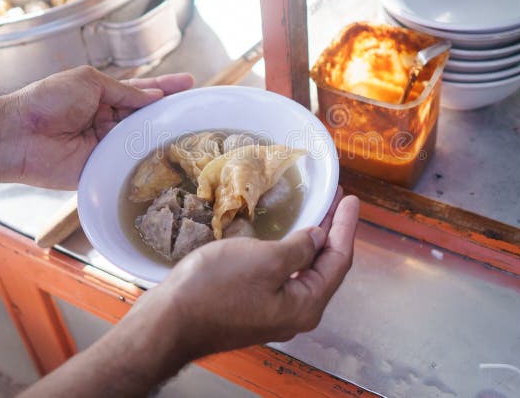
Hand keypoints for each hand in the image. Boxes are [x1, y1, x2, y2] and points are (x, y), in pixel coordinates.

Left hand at [10, 66, 192, 188]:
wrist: (19, 135)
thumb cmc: (47, 101)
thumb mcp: (89, 82)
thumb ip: (124, 91)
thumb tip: (153, 98)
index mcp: (103, 96)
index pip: (141, 92)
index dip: (165, 88)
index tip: (189, 85)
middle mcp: (108, 121)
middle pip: (146, 117)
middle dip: (170, 112)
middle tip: (198, 109)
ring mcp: (107, 146)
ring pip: (142, 140)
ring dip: (163, 135)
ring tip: (192, 129)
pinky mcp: (104, 168)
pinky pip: (130, 163)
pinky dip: (146, 159)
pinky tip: (169, 156)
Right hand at [143, 187, 359, 357]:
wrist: (168, 320)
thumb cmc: (215, 289)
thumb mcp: (266, 259)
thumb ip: (299, 248)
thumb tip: (318, 238)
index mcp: (305, 305)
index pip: (338, 260)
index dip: (346, 227)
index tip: (351, 199)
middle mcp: (294, 314)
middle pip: (324, 268)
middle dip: (332, 232)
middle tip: (336, 201)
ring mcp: (273, 313)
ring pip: (303, 272)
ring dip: (311, 242)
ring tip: (317, 214)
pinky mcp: (252, 308)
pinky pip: (283, 276)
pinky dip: (290, 253)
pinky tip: (286, 238)